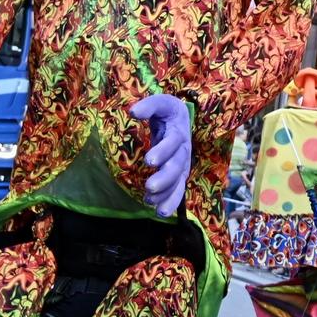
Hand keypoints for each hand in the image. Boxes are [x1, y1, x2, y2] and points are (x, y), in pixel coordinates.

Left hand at [131, 94, 191, 217]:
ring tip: (150, 201)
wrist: (180, 121)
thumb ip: (149, 105)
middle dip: (164, 178)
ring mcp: (183, 165)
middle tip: (149, 186)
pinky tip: (160, 213)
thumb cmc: (167, 112)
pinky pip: (178, 191)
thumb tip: (132, 111)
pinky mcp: (179, 176)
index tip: (149, 161)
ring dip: (166, 193)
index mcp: (179, 131)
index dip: (163, 151)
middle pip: (178, 166)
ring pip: (178, 181)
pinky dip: (170, 202)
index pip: (173, 142)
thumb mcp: (161, 103)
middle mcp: (184, 150)